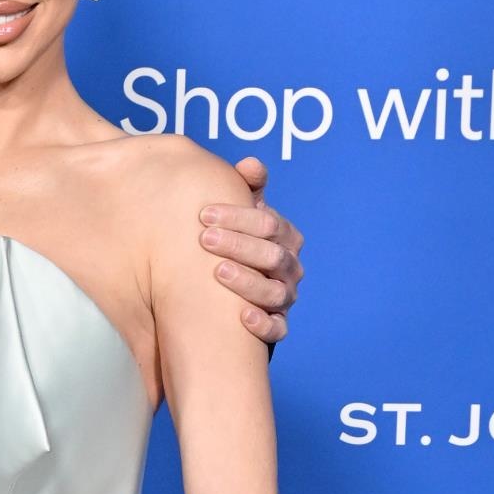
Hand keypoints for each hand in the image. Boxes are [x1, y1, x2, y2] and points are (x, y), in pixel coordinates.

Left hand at [198, 155, 303, 344]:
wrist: (232, 291)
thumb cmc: (237, 243)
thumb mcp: (242, 215)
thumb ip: (247, 188)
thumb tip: (250, 164)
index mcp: (284, 237)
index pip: (270, 224)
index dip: (239, 217)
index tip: (204, 214)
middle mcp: (289, 267)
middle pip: (272, 255)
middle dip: (238, 244)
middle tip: (205, 238)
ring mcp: (284, 297)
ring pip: (274, 291)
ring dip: (247, 281)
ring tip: (218, 271)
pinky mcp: (277, 325)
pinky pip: (277, 328)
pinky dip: (263, 324)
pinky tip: (243, 317)